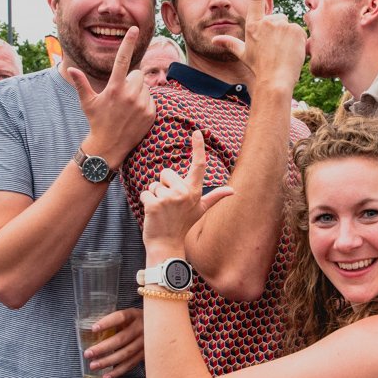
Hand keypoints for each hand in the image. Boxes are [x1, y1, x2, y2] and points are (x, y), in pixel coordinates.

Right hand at [64, 26, 155, 164]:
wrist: (110, 146)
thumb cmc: (96, 122)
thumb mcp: (87, 102)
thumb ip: (81, 84)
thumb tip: (70, 68)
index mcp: (114, 88)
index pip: (122, 60)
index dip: (128, 43)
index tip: (134, 29)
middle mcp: (130, 95)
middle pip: (138, 74)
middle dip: (131, 80)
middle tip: (121, 95)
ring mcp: (142, 104)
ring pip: (145, 87)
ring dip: (138, 92)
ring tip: (127, 107)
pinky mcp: (151, 113)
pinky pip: (151, 99)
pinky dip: (145, 103)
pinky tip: (134, 114)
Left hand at [83, 308, 146, 377]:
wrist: (161, 326)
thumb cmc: (136, 320)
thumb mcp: (129, 315)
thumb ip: (115, 321)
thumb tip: (90, 331)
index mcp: (134, 315)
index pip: (120, 317)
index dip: (107, 323)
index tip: (93, 329)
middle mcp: (141, 328)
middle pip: (121, 339)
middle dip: (102, 348)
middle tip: (88, 353)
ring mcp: (145, 342)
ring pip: (125, 354)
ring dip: (108, 361)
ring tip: (93, 366)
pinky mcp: (146, 354)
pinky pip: (130, 364)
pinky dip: (117, 371)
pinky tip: (106, 376)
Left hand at [140, 131, 233, 249]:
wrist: (166, 244)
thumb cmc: (182, 225)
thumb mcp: (200, 210)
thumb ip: (215, 197)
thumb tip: (233, 191)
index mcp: (194, 192)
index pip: (199, 166)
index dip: (198, 148)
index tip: (197, 132)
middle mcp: (183, 193)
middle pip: (166, 173)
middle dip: (163, 185)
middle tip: (168, 205)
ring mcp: (169, 199)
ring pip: (153, 184)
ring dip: (154, 196)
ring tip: (161, 211)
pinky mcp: (154, 204)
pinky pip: (145, 193)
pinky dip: (145, 202)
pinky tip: (153, 214)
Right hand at [212, 0, 306, 95]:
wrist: (275, 80)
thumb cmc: (258, 68)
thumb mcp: (243, 54)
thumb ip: (230, 43)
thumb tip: (214, 40)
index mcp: (253, 25)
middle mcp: (267, 22)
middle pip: (277, 19)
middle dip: (277, 31)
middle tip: (275, 49)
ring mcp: (282, 25)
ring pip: (287, 26)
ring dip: (287, 36)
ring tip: (282, 52)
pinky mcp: (295, 30)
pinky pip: (298, 31)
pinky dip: (297, 40)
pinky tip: (291, 51)